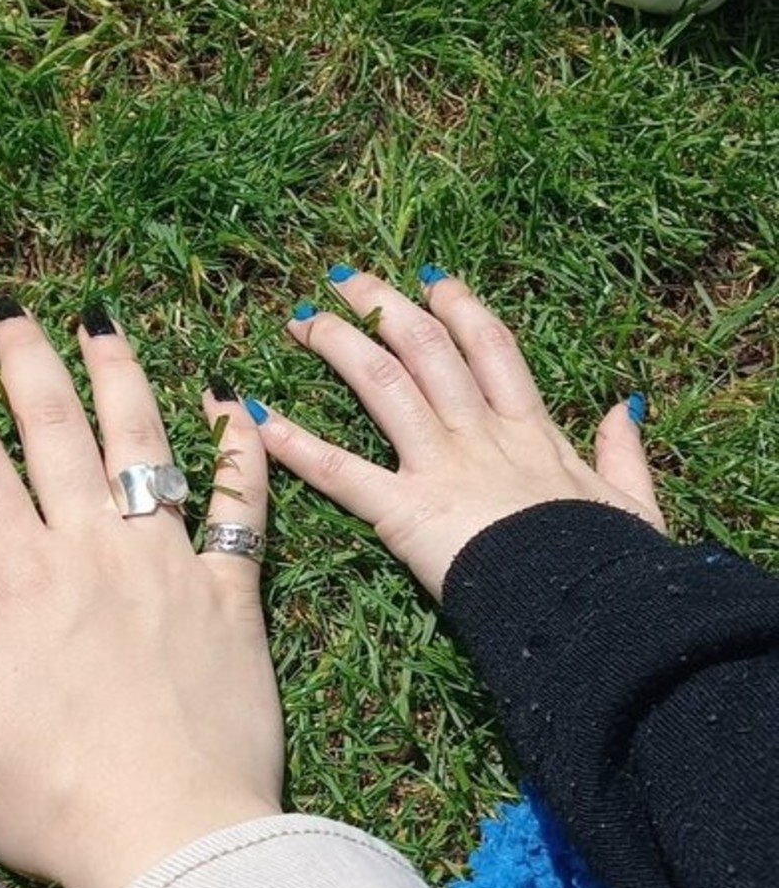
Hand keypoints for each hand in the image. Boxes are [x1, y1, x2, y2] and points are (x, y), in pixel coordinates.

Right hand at [0, 302, 283, 887]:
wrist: (177, 842)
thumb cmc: (50, 802)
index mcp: (23, 581)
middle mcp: (98, 552)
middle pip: (59, 432)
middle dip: (29, 364)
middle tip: (14, 314)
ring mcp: (174, 568)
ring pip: (147, 445)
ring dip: (123, 376)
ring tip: (105, 325)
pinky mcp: (235, 599)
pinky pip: (241, 506)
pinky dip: (237, 451)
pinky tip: (231, 407)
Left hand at [252, 268, 664, 600]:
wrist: (591, 608)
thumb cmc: (613, 567)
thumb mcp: (633, 505)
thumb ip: (624, 453)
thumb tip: (624, 408)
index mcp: (532, 434)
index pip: (491, 349)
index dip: (460, 308)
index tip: (432, 279)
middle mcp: (480, 435)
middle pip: (426, 348)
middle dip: (383, 306)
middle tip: (345, 280)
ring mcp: (441, 467)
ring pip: (382, 384)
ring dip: (339, 344)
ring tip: (302, 319)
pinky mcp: (404, 512)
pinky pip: (338, 470)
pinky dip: (292, 441)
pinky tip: (253, 414)